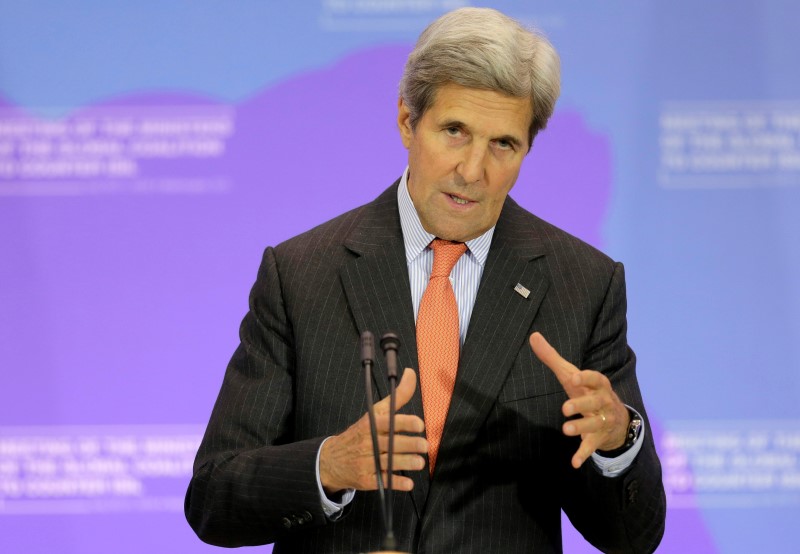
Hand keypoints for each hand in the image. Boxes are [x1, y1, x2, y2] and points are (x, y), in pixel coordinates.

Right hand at [319, 367, 426, 493]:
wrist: (331, 459)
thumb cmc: (360, 433)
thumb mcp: (375, 412)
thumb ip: (397, 396)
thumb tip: (411, 373)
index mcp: (371, 424)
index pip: (388, 421)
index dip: (404, 423)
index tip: (419, 425)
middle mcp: (368, 442)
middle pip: (389, 443)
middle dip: (408, 444)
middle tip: (424, 445)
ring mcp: (365, 461)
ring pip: (386, 462)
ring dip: (404, 462)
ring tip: (420, 462)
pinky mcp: (365, 479)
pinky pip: (381, 482)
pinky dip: (395, 483)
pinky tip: (408, 483)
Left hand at [529, 332, 628, 468]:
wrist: (617, 421)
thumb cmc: (587, 392)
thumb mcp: (572, 375)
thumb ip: (552, 357)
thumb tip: (533, 336)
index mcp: (598, 385)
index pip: (596, 378)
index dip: (586, 378)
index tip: (574, 377)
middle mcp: (602, 403)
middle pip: (593, 404)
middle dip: (581, 405)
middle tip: (565, 408)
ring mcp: (602, 421)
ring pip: (592, 425)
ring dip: (580, 428)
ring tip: (565, 430)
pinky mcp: (598, 438)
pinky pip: (591, 447)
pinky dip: (583, 454)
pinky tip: (574, 463)